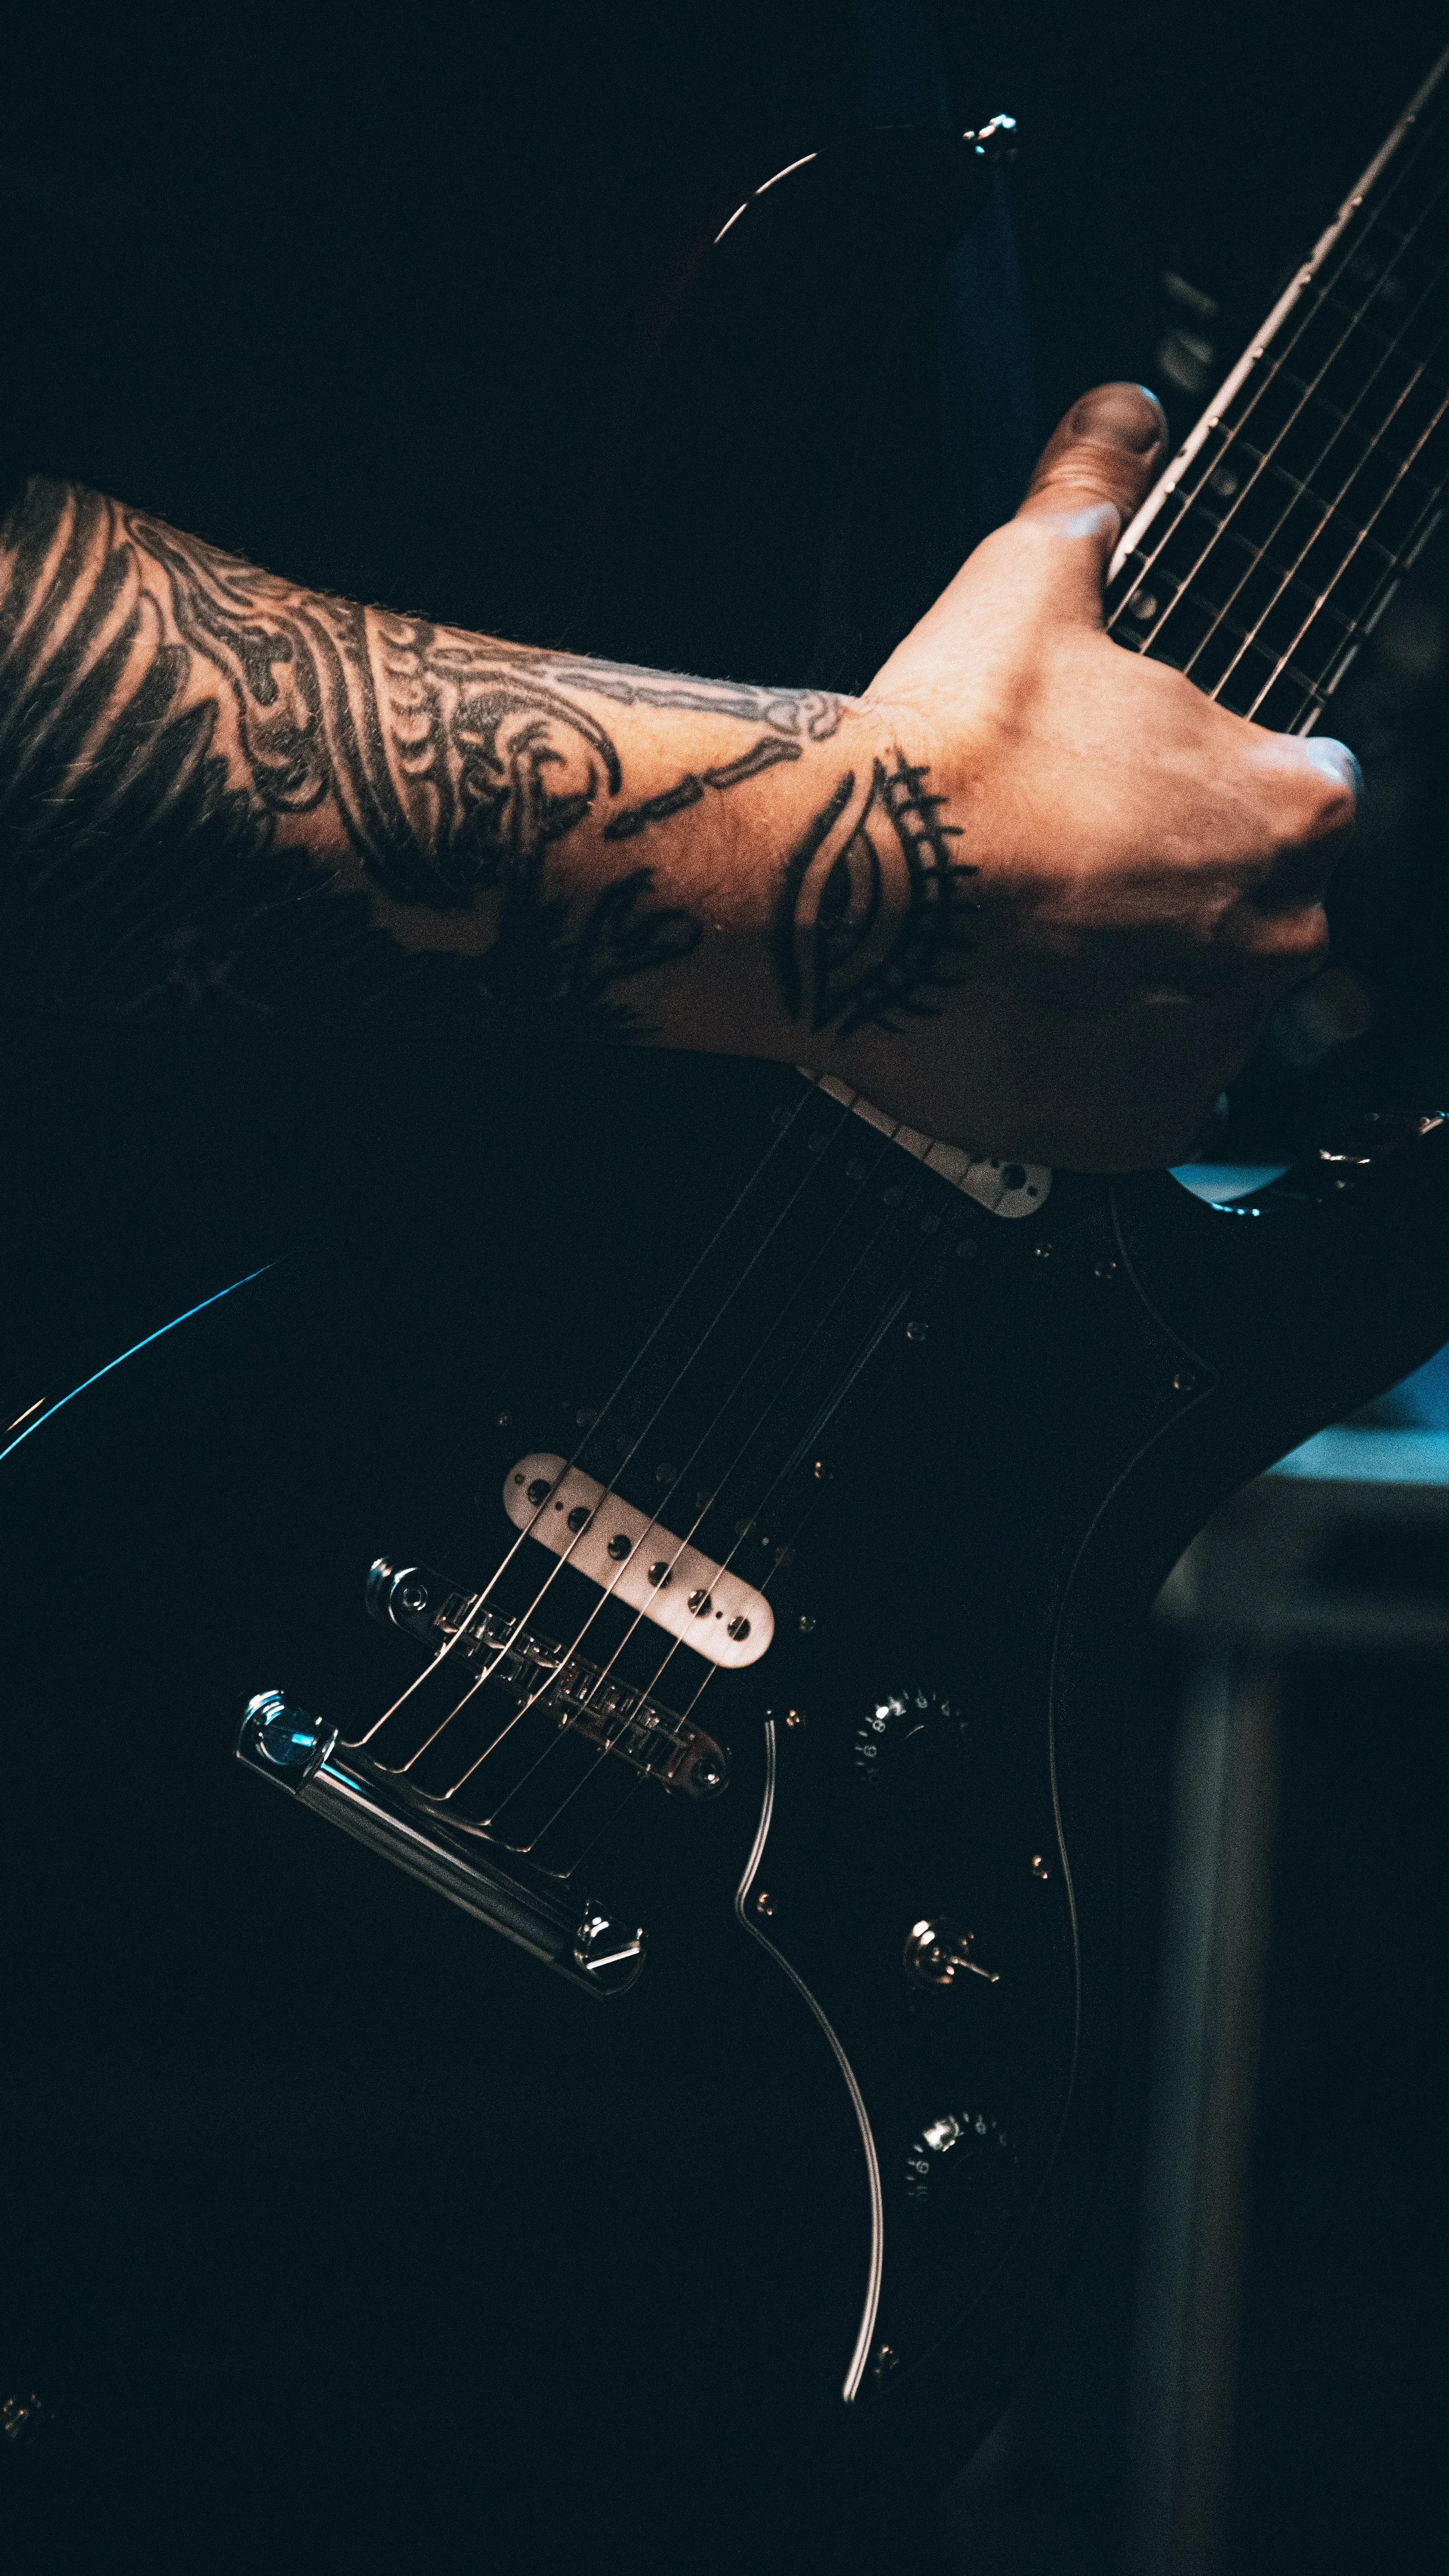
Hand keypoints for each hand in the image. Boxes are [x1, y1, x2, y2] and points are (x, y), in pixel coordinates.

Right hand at [819, 383, 1356, 1168]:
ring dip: (1139, 980)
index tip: (1140, 795)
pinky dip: (1100, 1067)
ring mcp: (1215, 1039)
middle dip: (1178, 895)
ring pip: (1200, 1006)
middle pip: (1256, 912)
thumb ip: (1093, 496)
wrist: (847, 888)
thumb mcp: (1028, 587)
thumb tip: (1126, 410)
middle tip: (1067, 874)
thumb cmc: (952, 749)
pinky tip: (1028, 1018)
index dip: (1215, 787)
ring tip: (1032, 948)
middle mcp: (1282, 932)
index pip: (1302, 795)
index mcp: (1291, 806)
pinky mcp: (1143, 1124)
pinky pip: (1146, 1099)